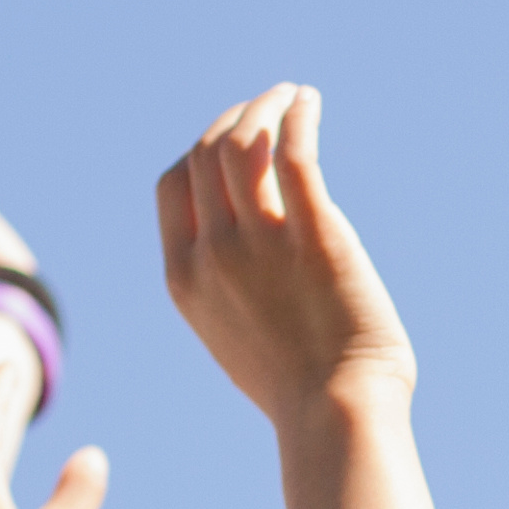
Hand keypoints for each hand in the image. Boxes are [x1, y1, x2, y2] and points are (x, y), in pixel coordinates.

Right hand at [157, 85, 419, 417]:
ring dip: (266, 106)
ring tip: (293, 95)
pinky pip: (295, 153)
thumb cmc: (298, 386)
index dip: (200, 149)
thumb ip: (227, 284)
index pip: (174, 184)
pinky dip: (297, 116)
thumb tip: (249, 243)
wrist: (334, 414)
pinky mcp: (315, 236)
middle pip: (206, 154)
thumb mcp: (233, 332)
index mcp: (184, 279)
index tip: (235, 137)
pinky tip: (310, 102)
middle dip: (235, 117)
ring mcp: (261, 243)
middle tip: (270, 103)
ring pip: (244, 143)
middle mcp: (213, 254)